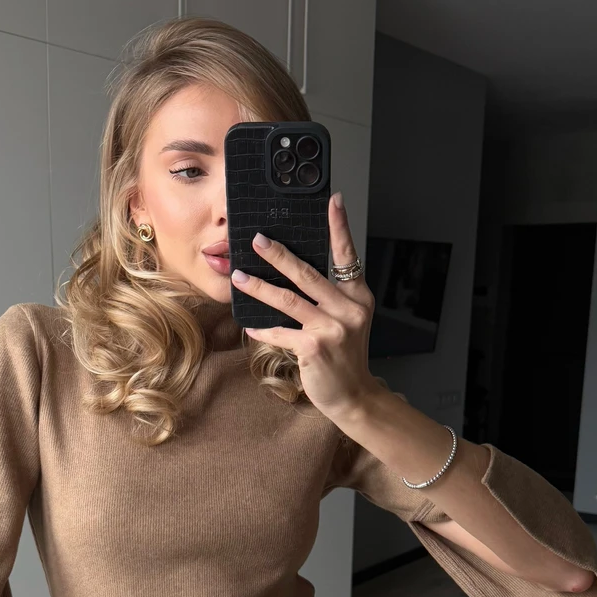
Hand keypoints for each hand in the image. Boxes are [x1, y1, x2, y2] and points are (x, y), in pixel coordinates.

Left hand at [232, 192, 379, 421]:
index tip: (333, 201)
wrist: (354, 396)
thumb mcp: (347, 321)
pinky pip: (280, 332)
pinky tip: (249, 325)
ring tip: (239, 276)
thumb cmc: (345, 357)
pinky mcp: (314, 347)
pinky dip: (262, 328)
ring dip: (258, 287)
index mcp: (357, 297)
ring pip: (287, 300)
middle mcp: (348, 309)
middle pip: (307, 273)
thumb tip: (294, 274)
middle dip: (278, 254)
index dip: (339, 227)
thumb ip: (330, 298)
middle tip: (257, 239)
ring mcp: (332, 328)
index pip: (347, 255)